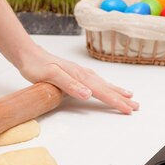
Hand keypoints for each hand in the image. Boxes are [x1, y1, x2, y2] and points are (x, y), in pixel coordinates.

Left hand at [20, 45, 138, 113]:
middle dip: (121, 98)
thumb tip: (88, 94)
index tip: (128, 109)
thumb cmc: (37, 66)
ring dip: (116, 91)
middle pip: (106, 88)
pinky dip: (104, 85)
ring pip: (102, 84)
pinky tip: (105, 86)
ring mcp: (78, 72)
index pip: (101, 91)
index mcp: (79, 76)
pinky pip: (94, 81)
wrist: (27, 54)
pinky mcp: (73, 73)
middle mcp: (82, 74)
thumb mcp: (51, 76)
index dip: (115, 101)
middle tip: (136, 107)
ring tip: (129, 96)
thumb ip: (69, 84)